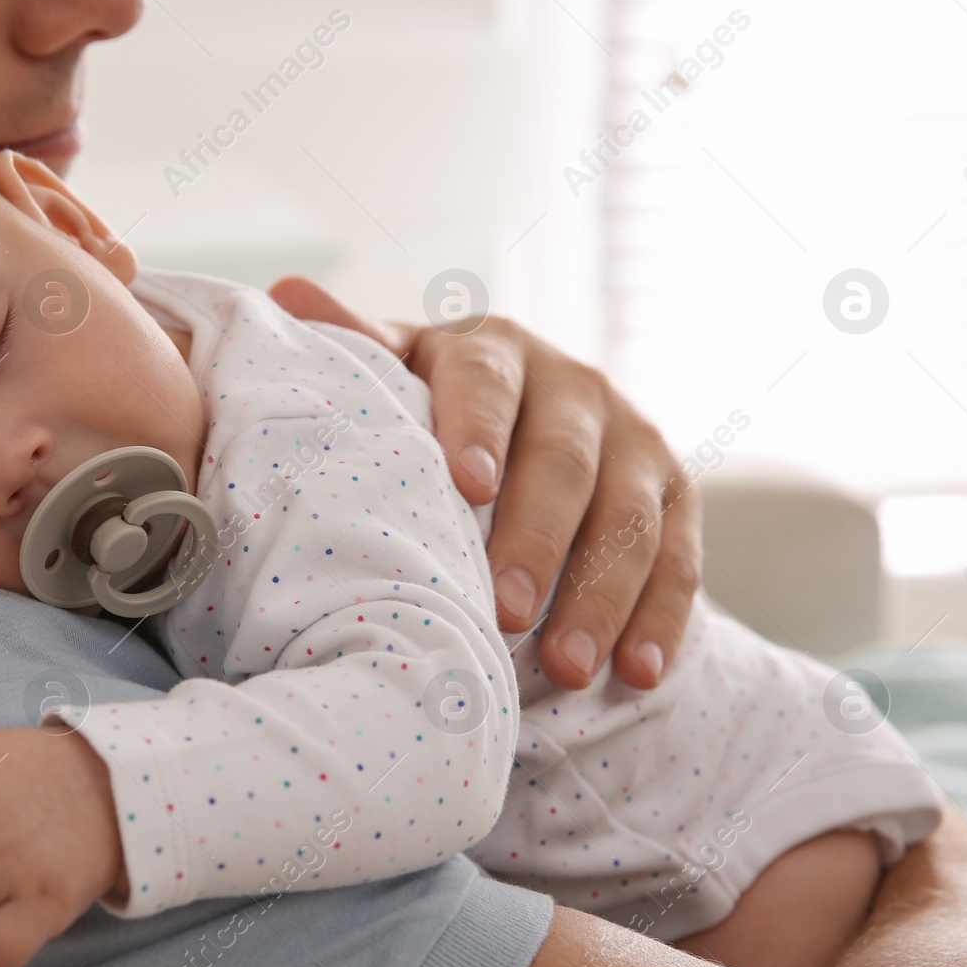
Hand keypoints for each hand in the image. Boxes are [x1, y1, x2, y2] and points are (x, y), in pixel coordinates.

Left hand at [268, 277, 700, 690]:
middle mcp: (574, 386)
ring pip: (629, 518)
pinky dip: (661, 619)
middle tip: (505, 612)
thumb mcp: (394, 377)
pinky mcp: (675, 496)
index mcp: (492, 351)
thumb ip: (353, 349)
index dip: (480, 430)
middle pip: (564, 460)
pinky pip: (679, 560)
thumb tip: (287, 293)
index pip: (487, 383)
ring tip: (566, 668)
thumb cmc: (428, 413)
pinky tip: (638, 673)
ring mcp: (634, 440)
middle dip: (538, 539)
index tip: (468, 488)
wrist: (519, 431)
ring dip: (601, 596)